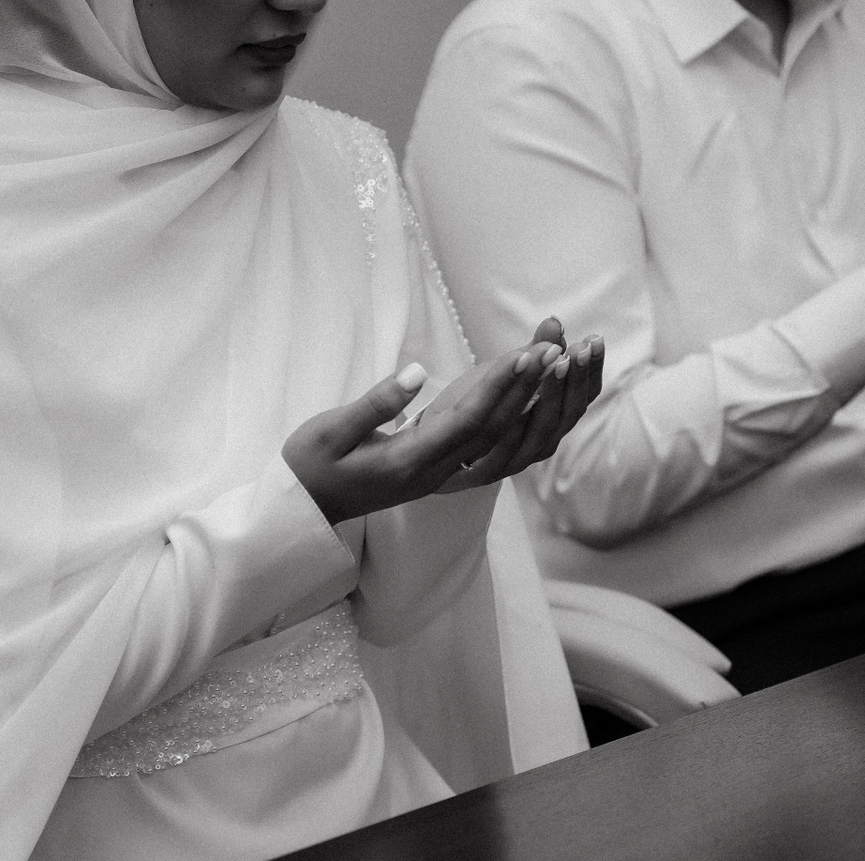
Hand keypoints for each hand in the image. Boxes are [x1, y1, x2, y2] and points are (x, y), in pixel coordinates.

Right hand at [282, 341, 555, 523]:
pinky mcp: (444, 472)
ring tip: (556, 361)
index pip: (467, 422)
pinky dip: (518, 419)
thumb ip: (374, 405)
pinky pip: (490, 447)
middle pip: (494, 430)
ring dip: (530, 402)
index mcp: (409, 463)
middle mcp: (435, 475)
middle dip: (528, 388)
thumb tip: (417, 373)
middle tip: (556, 347)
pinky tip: (538, 394)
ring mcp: (442, 477)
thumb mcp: (330, 431)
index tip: (528, 354)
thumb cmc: (311, 465)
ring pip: (499, 440)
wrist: (307, 510)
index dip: (500, 388)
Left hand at [435, 316, 605, 492]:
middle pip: (567, 416)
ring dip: (548, 394)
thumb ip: (531, 353)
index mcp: (548, 423)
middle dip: (573, 380)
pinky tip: (517, 395)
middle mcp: (538, 446)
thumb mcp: (502, 376)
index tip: (594, 340)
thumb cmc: (469, 411)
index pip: (582, 399)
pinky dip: (513, 421)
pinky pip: (503, 449)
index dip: (590, 371)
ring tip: (551, 360)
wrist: (428, 456)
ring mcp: (515, 462)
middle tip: (576, 349)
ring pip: (541, 432)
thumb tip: (555, 323)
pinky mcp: (485, 472)